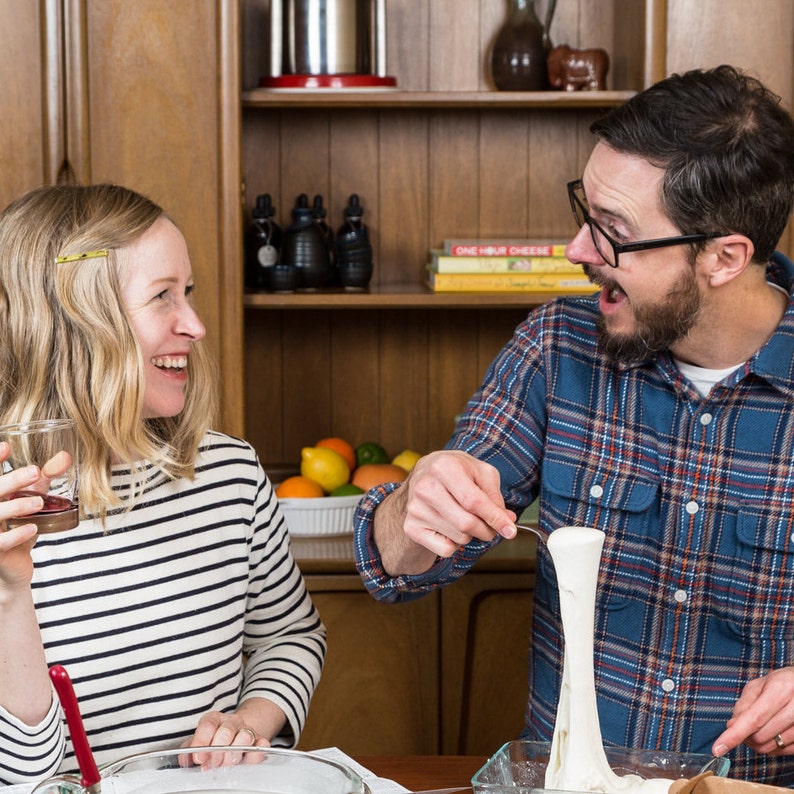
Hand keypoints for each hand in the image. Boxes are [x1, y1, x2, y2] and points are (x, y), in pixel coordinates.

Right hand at [0, 442, 44, 587]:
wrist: (12, 569)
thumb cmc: (17, 529)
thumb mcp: (30, 501)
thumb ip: (44, 480)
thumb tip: (65, 457)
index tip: (7, 446)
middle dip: (12, 480)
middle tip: (36, 471)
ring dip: (17, 506)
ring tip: (39, 502)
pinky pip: (0, 543)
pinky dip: (17, 534)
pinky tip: (33, 529)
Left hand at [182, 710, 270, 769]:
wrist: (236, 732)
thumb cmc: (213, 739)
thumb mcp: (199, 741)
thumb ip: (189, 749)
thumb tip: (186, 759)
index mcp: (214, 719)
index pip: (208, 725)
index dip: (202, 741)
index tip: (198, 758)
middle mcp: (231, 722)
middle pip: (227, 731)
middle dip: (219, 751)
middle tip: (213, 764)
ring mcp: (247, 729)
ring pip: (245, 736)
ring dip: (235, 753)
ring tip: (227, 764)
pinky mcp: (260, 740)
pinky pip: (262, 744)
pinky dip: (256, 752)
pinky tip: (247, 759)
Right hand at [376, 450, 515, 572]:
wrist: (424, 474)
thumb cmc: (456, 471)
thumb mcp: (480, 472)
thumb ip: (495, 495)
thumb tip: (507, 521)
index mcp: (444, 467)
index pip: (474, 502)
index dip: (496, 518)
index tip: (510, 530)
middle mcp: (425, 487)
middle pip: (466, 524)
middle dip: (487, 530)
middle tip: (491, 527)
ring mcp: (415, 509)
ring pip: (459, 538)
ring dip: (471, 535)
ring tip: (465, 518)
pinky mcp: (411, 527)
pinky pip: (445, 549)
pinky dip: (455, 544)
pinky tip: (450, 527)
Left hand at [713, 668, 793, 755]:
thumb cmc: (782, 683)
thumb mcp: (760, 685)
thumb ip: (744, 705)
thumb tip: (731, 727)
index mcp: (782, 689)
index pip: (754, 719)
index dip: (734, 735)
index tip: (717, 749)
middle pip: (760, 736)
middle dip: (745, 735)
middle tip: (743, 725)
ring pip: (771, 747)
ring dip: (757, 741)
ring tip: (759, 726)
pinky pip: (784, 752)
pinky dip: (772, 746)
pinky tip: (772, 733)